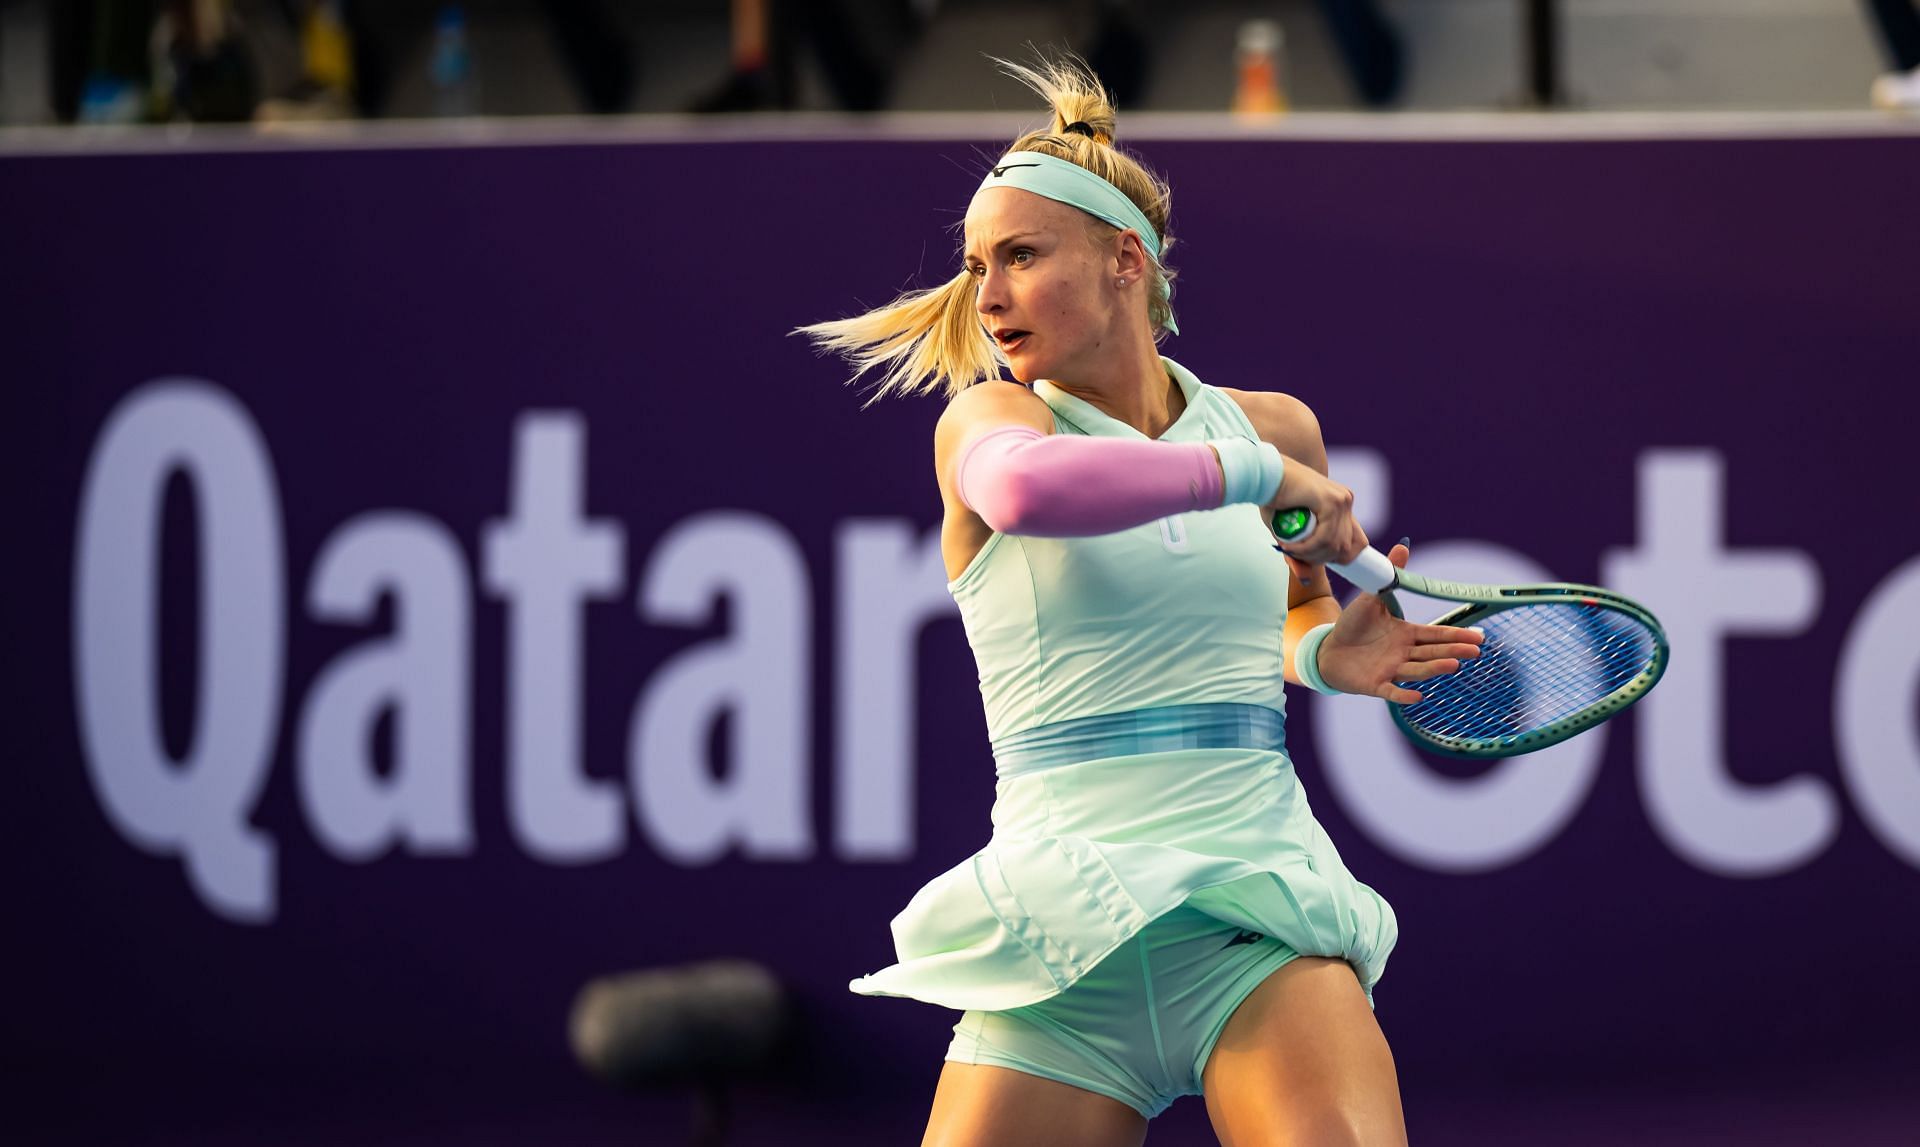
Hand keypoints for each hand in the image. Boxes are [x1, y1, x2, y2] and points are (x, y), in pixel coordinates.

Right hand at [1266, 459, 1366, 566]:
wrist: (1264, 474)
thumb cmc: (1273, 499)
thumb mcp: (1290, 532)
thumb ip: (1301, 554)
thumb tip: (1307, 581)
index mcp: (1341, 505)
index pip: (1356, 541)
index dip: (1338, 557)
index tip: (1315, 559)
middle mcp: (1345, 501)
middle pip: (1345, 546)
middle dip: (1320, 558)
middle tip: (1296, 555)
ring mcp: (1341, 500)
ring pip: (1335, 544)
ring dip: (1311, 554)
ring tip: (1290, 549)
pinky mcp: (1332, 501)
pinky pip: (1325, 537)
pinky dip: (1307, 548)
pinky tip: (1291, 545)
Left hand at [1316, 542, 1486, 702]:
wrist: (1327, 649)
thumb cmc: (1353, 626)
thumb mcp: (1372, 598)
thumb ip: (1390, 576)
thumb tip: (1402, 546)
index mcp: (1406, 634)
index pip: (1435, 634)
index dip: (1456, 635)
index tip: (1478, 637)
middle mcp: (1404, 653)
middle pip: (1432, 652)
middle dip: (1453, 651)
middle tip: (1475, 651)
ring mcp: (1391, 670)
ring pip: (1417, 670)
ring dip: (1434, 669)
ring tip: (1453, 665)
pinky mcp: (1375, 684)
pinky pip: (1391, 691)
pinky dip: (1403, 695)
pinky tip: (1418, 697)